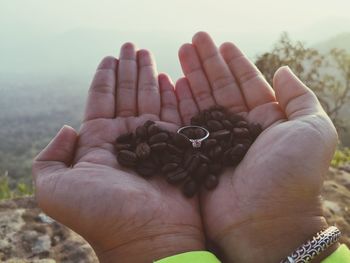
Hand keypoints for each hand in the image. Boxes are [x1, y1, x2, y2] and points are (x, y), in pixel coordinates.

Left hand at [32, 44, 203, 262]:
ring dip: (148, 75)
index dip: (105, 77)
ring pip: (149, 100)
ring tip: (148, 53)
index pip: (100, 101)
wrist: (147, 237)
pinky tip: (169, 77)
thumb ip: (50, 157)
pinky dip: (171, 94)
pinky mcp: (177, 146)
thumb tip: (66, 128)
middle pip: (125, 95)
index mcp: (98, 144)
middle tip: (131, 46)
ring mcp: (153, 142)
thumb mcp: (54, 189)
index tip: (110, 56)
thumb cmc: (101, 214)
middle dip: (128, 70)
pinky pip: (174, 113)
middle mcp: (125, 141)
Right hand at [176, 32, 337, 261]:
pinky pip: (187, 124)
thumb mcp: (313, 129)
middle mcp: (241, 129)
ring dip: (191, 76)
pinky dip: (179, 103)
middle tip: (193, 40)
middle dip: (207, 63)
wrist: (266, 222)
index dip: (234, 63)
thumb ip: (299, 97)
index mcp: (267, 121)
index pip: (247, 83)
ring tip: (180, 52)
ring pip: (202, 101)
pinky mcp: (198, 155)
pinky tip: (173, 83)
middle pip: (221, 88)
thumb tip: (282, 69)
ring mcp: (217, 142)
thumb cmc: (293, 175)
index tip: (221, 43)